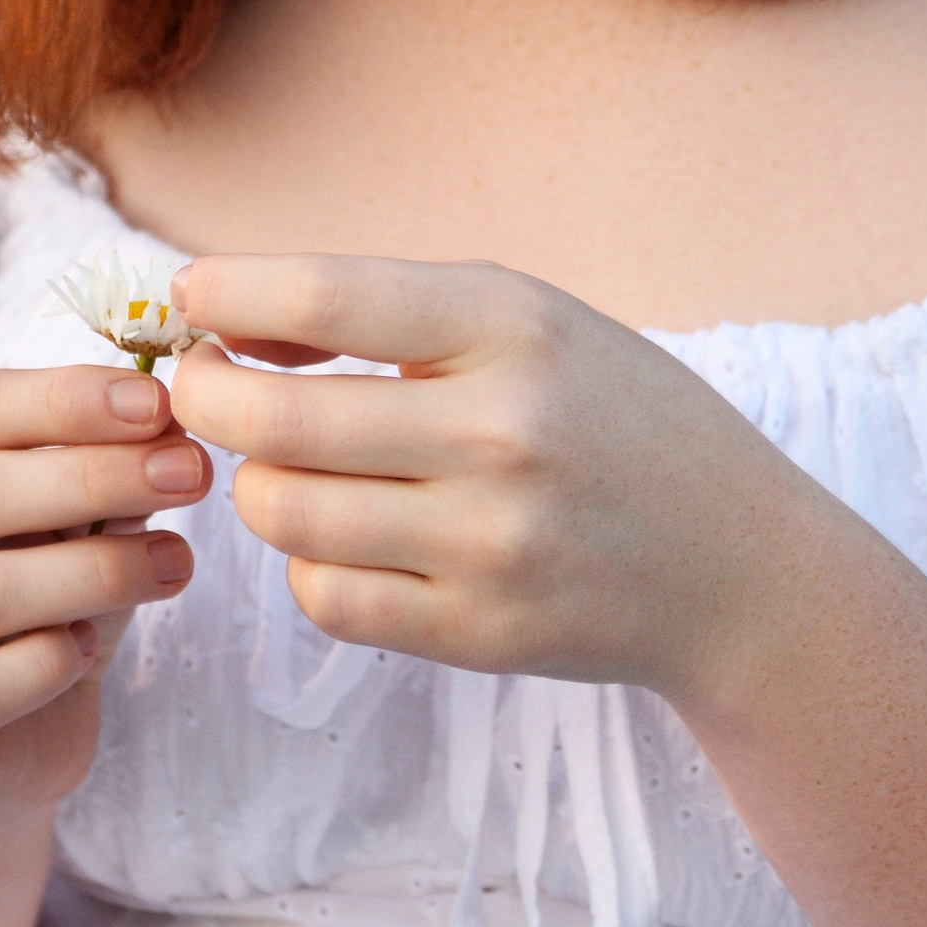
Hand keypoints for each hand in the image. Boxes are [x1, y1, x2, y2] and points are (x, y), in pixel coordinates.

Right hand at [0, 367, 207, 795]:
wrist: (1, 729)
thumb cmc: (31, 592)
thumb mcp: (61, 512)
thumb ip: (93, 464)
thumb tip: (165, 429)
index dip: (64, 400)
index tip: (159, 403)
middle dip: (95, 476)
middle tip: (190, 474)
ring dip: (96, 570)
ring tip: (175, 563)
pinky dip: (48, 664)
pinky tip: (90, 648)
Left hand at [167, 257, 791, 706]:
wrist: (740, 567)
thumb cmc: (620, 422)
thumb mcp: (536, 326)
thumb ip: (395, 316)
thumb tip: (232, 318)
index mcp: (516, 329)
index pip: (326, 299)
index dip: (226, 295)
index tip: (186, 297)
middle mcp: (504, 433)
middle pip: (275, 421)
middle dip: (205, 400)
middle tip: (200, 391)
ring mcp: (492, 542)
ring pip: (285, 515)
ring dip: (262, 487)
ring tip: (294, 467)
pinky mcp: (481, 631)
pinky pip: (326, 598)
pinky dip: (312, 567)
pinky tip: (350, 539)